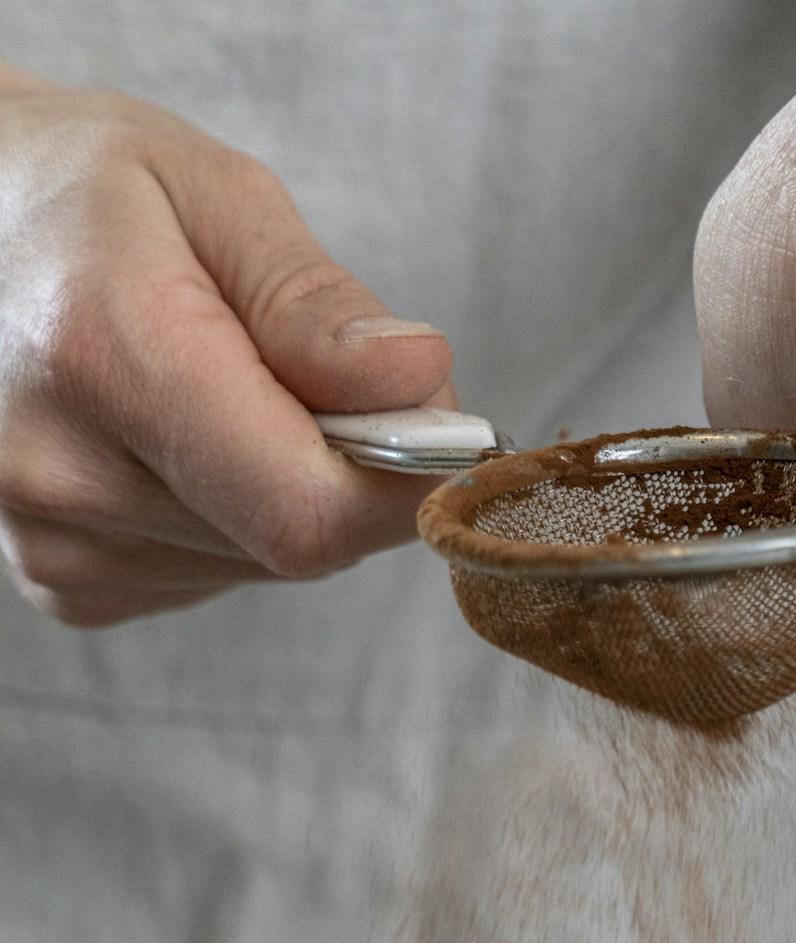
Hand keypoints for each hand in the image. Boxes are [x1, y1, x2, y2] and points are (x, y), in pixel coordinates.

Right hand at [0, 77, 451, 625]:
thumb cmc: (87, 196)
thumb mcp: (215, 195)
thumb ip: (318, 302)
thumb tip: (417, 382)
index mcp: (106, 357)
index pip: (310, 512)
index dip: (402, 484)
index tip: (430, 424)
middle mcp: (61, 474)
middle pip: (300, 540)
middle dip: (348, 470)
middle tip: (309, 376)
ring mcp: (54, 542)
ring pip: (265, 560)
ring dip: (286, 489)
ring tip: (218, 393)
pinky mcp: (65, 580)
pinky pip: (214, 572)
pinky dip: (232, 516)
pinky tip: (178, 442)